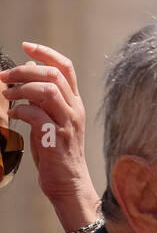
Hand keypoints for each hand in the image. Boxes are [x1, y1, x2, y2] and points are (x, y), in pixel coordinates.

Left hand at [0, 43, 99, 232]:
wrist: (69, 185)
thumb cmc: (56, 155)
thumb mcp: (51, 121)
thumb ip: (42, 100)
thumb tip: (26, 75)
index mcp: (74, 104)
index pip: (65, 67)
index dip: (45, 52)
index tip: (26, 46)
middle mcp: (74, 111)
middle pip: (53, 74)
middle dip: (24, 70)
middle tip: (5, 77)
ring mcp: (67, 124)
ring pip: (47, 90)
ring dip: (21, 88)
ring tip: (7, 96)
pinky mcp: (57, 139)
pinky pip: (36, 114)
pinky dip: (20, 110)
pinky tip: (12, 115)